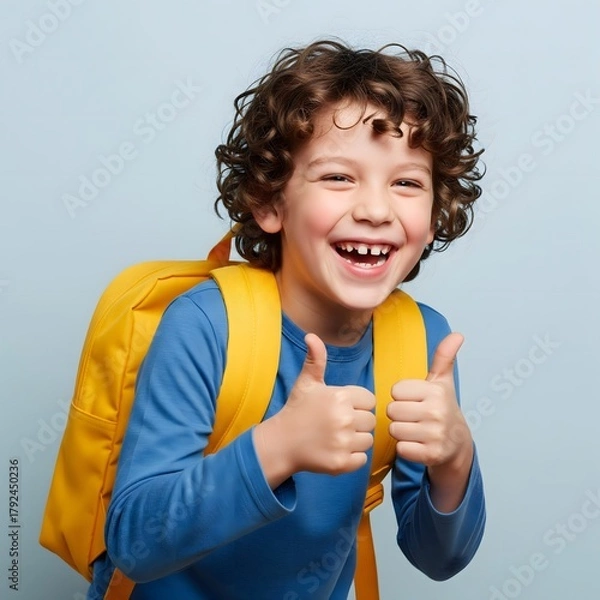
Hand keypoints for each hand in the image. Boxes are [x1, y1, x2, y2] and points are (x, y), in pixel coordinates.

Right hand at [255, 333, 375, 483]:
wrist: (281, 443)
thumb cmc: (297, 410)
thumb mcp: (306, 382)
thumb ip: (315, 359)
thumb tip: (311, 335)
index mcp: (340, 396)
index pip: (369, 400)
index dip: (357, 404)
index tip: (340, 408)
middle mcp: (344, 418)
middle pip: (370, 421)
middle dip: (357, 422)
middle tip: (336, 424)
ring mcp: (343, 442)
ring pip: (367, 440)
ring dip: (355, 440)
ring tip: (335, 437)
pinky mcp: (342, 463)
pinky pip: (362, 459)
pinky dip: (352, 458)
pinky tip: (334, 450)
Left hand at [387, 332, 472, 470]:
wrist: (457, 444)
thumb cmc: (442, 408)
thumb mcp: (442, 382)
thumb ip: (444, 357)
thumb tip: (457, 334)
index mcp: (435, 392)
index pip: (396, 391)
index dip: (402, 397)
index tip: (415, 401)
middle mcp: (437, 412)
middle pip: (392, 410)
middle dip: (399, 415)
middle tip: (413, 417)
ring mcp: (435, 435)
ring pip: (394, 430)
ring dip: (400, 432)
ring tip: (415, 430)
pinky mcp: (431, 455)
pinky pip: (401, 448)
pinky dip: (405, 448)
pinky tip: (418, 444)